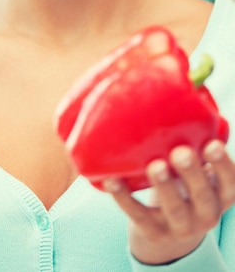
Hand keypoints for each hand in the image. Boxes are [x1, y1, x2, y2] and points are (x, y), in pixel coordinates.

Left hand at [103, 140, 234, 264]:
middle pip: (203, 196)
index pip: (230, 183)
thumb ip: (197, 148)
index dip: (222, 165)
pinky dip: (124, 198)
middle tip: (181, 152)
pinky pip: (138, 215)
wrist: (168, 236)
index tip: (212, 144)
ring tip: (155, 165)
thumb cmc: (185, 187)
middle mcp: (206, 215)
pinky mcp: (154, 232)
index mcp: (220, 196)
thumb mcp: (199, 173)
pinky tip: (112, 180)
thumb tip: (189, 98)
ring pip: (174, 209)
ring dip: (164, 186)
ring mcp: (180, 227)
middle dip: (192, 173)